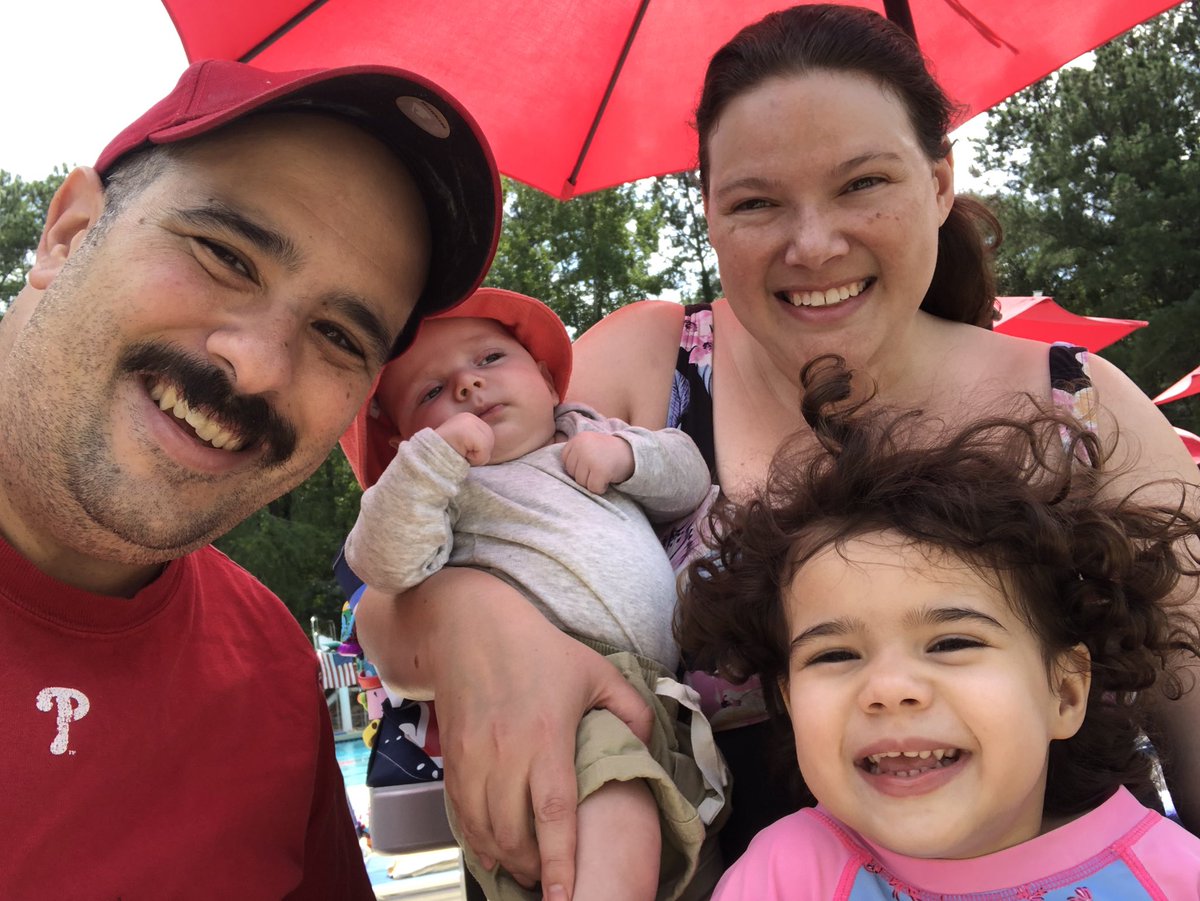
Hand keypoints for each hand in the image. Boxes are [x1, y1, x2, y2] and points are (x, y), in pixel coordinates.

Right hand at [357, 569, 654, 896]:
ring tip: (526, 872)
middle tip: (553, 885)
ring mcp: (473, 760)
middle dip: (533, 870)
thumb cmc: (536, 648)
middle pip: (513, 835)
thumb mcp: (596, 669)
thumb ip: (630, 709)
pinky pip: (460, 817)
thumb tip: (648, 745)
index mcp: (546, 736)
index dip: (560, 861)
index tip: (565, 898)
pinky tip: (493, 851)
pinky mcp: (452, 760)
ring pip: (484, 832)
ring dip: (504, 861)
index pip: (553, 813)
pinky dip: (476, 842)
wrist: (467, 627)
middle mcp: (505, 754)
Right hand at [436, 412, 494, 465]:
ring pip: (488, 446)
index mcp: (468, 418)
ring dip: (476, 457)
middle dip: (479, 452)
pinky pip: (483, 451)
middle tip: (461, 453)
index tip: (461, 450)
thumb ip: (477, 441)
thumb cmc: (446, 454)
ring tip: (460, 454)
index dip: (478, 449)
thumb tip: (498, 419)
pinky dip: (475, 459)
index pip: (488, 436)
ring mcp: (468, 423)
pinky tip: (461, 455)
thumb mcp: (464, 443)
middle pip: (490, 440)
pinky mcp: (467, 432)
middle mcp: (469, 417)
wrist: (428, 458)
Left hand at [560, 432, 634, 493]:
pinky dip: (602, 488)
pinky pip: (594, 488)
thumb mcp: (589, 445)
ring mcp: (590, 458)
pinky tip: (609, 477)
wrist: (633, 452)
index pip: (566, 464)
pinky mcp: (600, 471)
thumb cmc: (609, 452)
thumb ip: (574, 453)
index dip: (580, 467)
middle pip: (573, 474)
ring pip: (582, 483)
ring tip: (604, 471)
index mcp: (577, 440)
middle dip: (586, 475)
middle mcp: (581, 446)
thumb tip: (549, 472)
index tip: (593, 461)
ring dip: (593, 482)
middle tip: (600, 466)